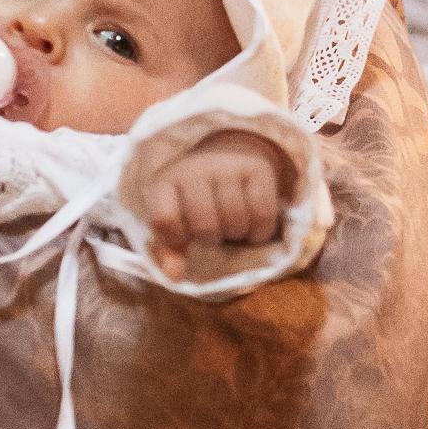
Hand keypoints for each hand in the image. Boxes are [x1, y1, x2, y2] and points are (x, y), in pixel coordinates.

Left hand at [144, 136, 290, 279]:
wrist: (231, 152)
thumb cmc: (198, 195)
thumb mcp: (177, 216)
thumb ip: (170, 248)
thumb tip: (174, 276)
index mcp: (167, 180)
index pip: (164, 219)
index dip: (176, 237)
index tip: (184, 236)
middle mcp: (196, 168)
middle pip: (205, 226)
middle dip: (212, 238)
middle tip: (215, 230)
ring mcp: (228, 166)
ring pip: (235, 220)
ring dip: (237, 234)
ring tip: (232, 225)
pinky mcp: (258, 169)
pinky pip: (263, 214)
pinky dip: (260, 231)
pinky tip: (253, 227)